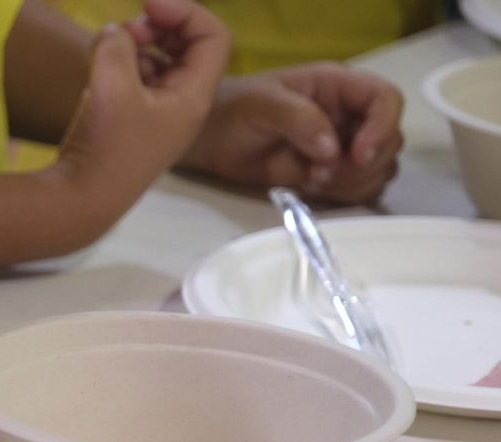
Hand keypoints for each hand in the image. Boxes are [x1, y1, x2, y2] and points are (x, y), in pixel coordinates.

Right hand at [57, 0, 229, 213]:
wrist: (82, 200)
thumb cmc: (107, 147)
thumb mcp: (111, 87)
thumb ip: (115, 46)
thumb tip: (114, 31)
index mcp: (194, 96)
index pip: (212, 37)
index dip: (185, 12)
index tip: (148, 5)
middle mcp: (183, 103)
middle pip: (189, 46)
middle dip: (161, 27)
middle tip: (127, 29)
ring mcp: (159, 113)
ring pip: (162, 62)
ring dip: (139, 45)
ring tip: (109, 48)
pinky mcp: (134, 121)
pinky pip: (140, 80)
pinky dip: (125, 65)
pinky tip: (101, 68)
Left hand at [181, 63, 403, 204]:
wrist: (210, 138)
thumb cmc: (233, 109)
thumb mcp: (261, 104)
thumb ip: (299, 119)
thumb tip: (332, 149)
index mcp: (339, 87)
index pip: (386, 99)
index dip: (382, 126)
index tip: (358, 153)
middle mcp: (349, 116)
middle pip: (390, 140)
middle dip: (364, 163)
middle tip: (321, 173)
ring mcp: (343, 147)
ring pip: (380, 168)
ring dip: (354, 181)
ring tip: (312, 179)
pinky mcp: (330, 174)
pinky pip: (359, 189)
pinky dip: (345, 195)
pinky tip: (311, 187)